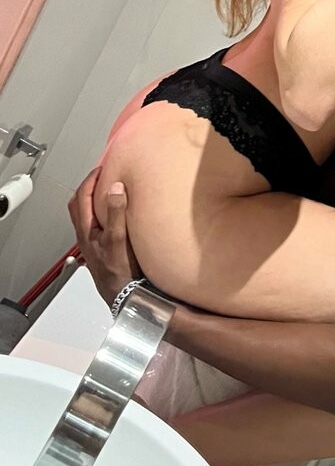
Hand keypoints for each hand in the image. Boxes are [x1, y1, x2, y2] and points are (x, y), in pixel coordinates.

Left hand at [67, 168, 142, 307]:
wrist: (125, 298)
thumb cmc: (120, 273)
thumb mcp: (119, 240)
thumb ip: (116, 213)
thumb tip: (115, 188)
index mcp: (86, 231)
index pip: (81, 197)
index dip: (91, 179)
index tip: (103, 167)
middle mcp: (86, 237)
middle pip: (78, 205)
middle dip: (88, 187)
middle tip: (103, 175)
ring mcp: (93, 244)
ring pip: (86, 216)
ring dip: (94, 200)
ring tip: (109, 190)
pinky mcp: (102, 250)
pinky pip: (96, 225)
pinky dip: (102, 213)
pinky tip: (117, 215)